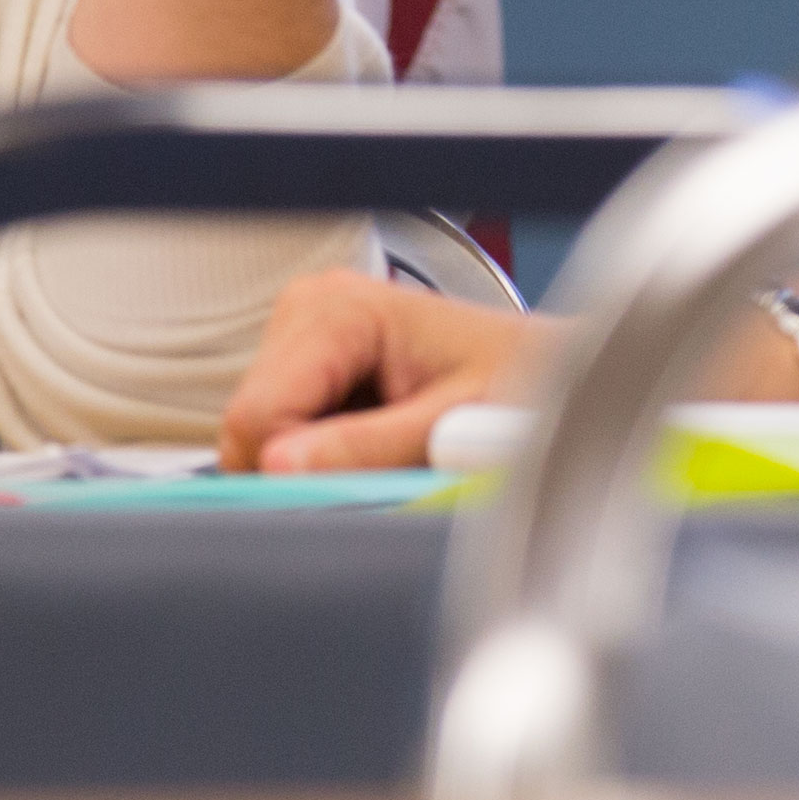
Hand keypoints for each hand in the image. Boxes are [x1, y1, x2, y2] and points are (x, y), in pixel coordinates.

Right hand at [218, 271, 550, 470]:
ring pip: (261, 435)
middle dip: (306, 465)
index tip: (357, 491)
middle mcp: (310, 308)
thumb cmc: (517, 385)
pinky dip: (322, 455)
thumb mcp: (450, 427)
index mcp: (339, 309)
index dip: (294, 472)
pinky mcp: (308, 364)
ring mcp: (304, 333)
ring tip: (393, 447)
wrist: (547, 372)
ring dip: (316, 462)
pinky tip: (378, 439)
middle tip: (389, 466)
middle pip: (251, 425)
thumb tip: (282, 468)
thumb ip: (367, 449)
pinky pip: (281, 434)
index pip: (259, 414)